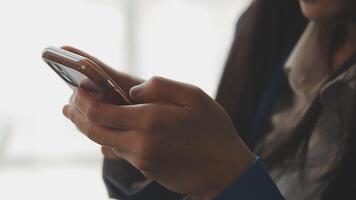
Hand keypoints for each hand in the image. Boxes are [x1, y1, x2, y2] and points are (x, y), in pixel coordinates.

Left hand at [63, 66, 254, 198]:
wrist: (224, 170)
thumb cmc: (214, 130)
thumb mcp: (195, 97)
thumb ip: (161, 87)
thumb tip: (133, 90)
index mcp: (150, 120)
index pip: (101, 110)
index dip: (83, 97)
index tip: (75, 85)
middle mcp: (139, 142)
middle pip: (93, 128)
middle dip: (78, 112)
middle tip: (69, 101)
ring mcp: (140, 158)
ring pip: (101, 141)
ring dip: (85, 126)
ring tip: (74, 113)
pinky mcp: (144, 168)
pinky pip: (115, 152)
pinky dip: (103, 139)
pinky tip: (102, 132)